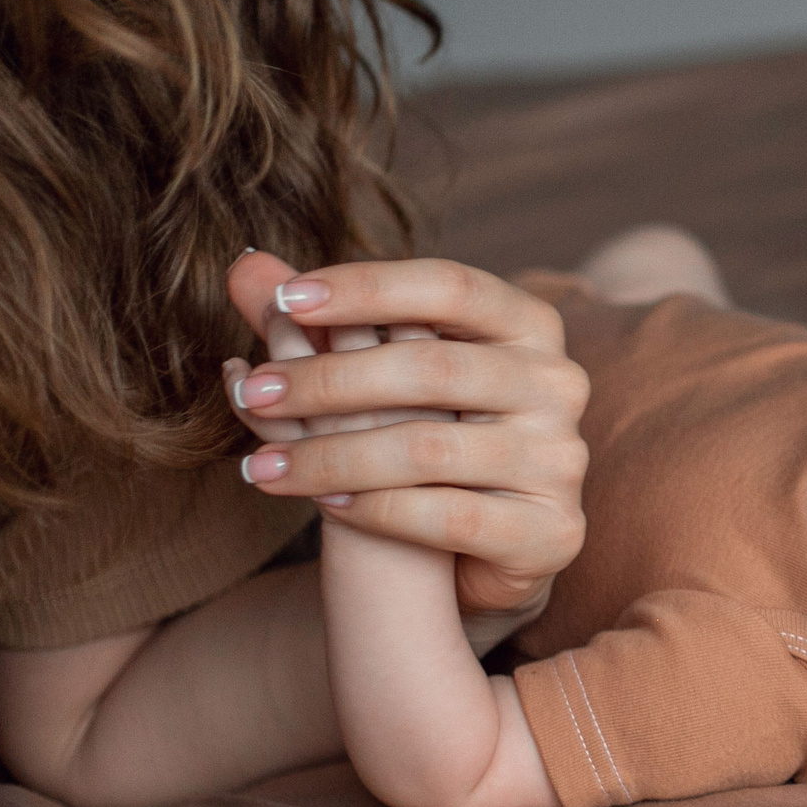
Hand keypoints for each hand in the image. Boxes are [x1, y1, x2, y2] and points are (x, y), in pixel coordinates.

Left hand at [224, 252, 588, 637]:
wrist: (497, 541)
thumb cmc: (436, 439)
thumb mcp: (382, 374)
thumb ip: (322, 324)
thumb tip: (245, 265)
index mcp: (529, 327)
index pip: (452, 286)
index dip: (369, 287)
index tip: (284, 300)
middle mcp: (559, 384)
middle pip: (435, 368)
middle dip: (330, 380)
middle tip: (256, 393)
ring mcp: (561, 460)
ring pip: (431, 447)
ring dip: (332, 456)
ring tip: (262, 467)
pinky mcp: (551, 531)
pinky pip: (450, 516)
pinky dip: (377, 508)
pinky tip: (327, 503)